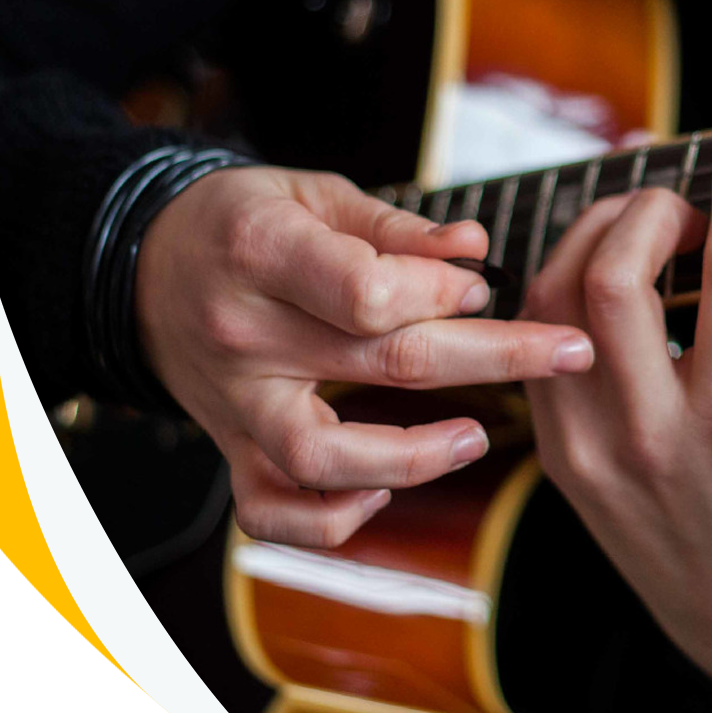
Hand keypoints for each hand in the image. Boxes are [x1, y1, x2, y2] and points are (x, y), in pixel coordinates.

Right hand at [135, 165, 593, 546]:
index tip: (482, 288)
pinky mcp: (230, 448)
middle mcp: (246, 333)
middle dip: (498, 358)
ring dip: (416, 456)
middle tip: (568, 351)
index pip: (366, 291)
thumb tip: (475, 250)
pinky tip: (385, 492)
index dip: (440, 292)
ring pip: (323, 458)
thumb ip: (396, 227)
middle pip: (384, 362)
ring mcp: (234, 402)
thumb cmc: (243, 223)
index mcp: (264, 251)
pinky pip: (271, 513)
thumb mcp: (312, 192)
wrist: (144, 266)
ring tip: (478, 437)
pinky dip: (331, 520)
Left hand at [521, 131, 711, 712]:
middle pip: (614, 281)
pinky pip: (539, 346)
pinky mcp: (557, 456)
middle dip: (647, 210)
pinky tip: (606, 275)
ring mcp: (589, 450)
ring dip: (592, 238)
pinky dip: (565, 291)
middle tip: (685, 203)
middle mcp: (652, 436)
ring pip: (553, 304)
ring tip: (642, 226)